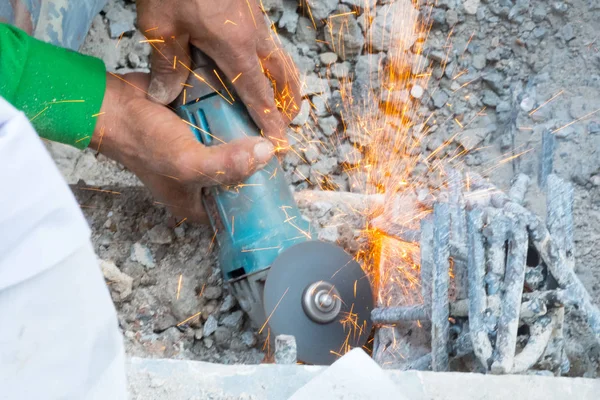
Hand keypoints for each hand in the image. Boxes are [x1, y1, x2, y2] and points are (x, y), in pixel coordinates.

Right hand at [91, 73, 274, 222]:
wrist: (117, 104)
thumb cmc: (145, 143)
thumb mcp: (188, 163)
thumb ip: (226, 164)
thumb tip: (267, 153)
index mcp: (198, 204)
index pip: (239, 209)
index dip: (261, 198)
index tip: (283, 181)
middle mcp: (203, 181)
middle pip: (243, 176)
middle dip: (260, 163)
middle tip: (281, 147)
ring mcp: (204, 152)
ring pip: (239, 147)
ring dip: (251, 136)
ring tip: (273, 126)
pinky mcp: (203, 127)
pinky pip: (228, 124)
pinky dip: (237, 116)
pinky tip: (254, 109)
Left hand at [136, 0, 300, 144]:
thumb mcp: (162, 26)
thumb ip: (167, 64)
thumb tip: (164, 96)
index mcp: (236, 48)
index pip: (259, 94)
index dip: (269, 120)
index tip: (279, 141)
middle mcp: (254, 37)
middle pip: (283, 77)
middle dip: (287, 103)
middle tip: (284, 122)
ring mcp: (255, 22)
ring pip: (280, 59)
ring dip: (282, 84)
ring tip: (277, 101)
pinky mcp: (250, 11)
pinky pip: (267, 44)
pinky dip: (269, 64)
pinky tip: (251, 67)